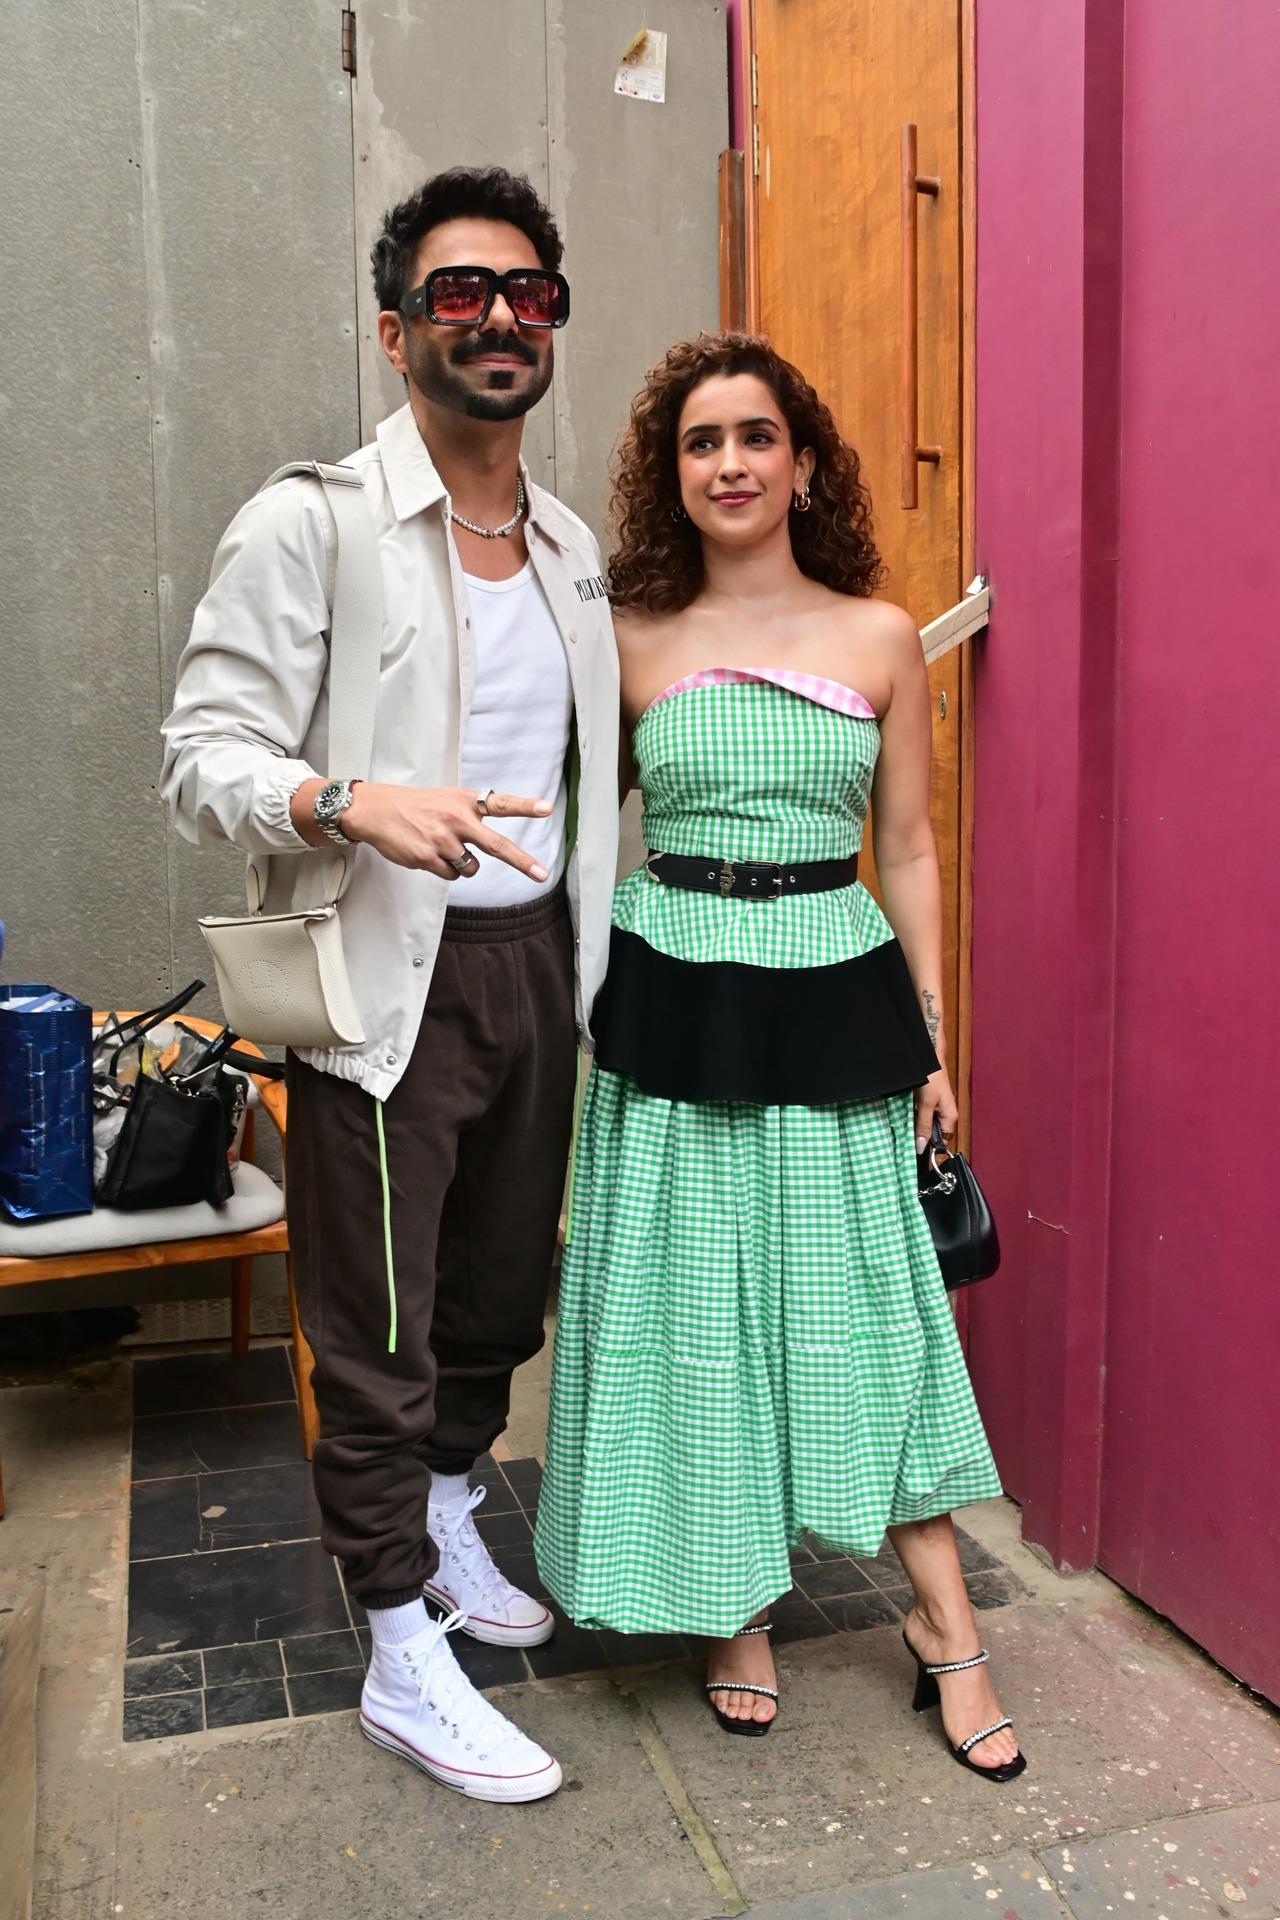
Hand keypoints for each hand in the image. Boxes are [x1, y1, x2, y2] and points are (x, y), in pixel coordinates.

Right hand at [342, 784, 551, 881]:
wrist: (376, 810)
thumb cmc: (416, 806)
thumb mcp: (447, 798)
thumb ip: (472, 813)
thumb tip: (494, 837)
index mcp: (465, 801)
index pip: (501, 804)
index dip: (525, 806)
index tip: (548, 809)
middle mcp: (457, 819)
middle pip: (497, 846)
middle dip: (522, 862)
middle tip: (542, 874)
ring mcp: (442, 840)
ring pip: (471, 868)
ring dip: (463, 865)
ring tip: (442, 848)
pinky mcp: (428, 857)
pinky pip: (451, 875)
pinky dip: (444, 870)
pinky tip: (429, 854)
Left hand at [914, 1064, 958, 1155]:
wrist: (928, 1056)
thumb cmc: (931, 1078)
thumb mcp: (926, 1105)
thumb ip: (924, 1126)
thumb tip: (922, 1147)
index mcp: (950, 1116)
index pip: (943, 1139)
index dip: (931, 1145)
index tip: (916, 1149)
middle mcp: (946, 1113)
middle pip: (935, 1132)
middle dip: (922, 1134)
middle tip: (907, 1136)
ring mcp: (938, 1106)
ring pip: (927, 1123)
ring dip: (917, 1125)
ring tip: (906, 1125)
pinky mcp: (930, 1100)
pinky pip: (923, 1114)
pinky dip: (915, 1115)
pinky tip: (907, 1114)